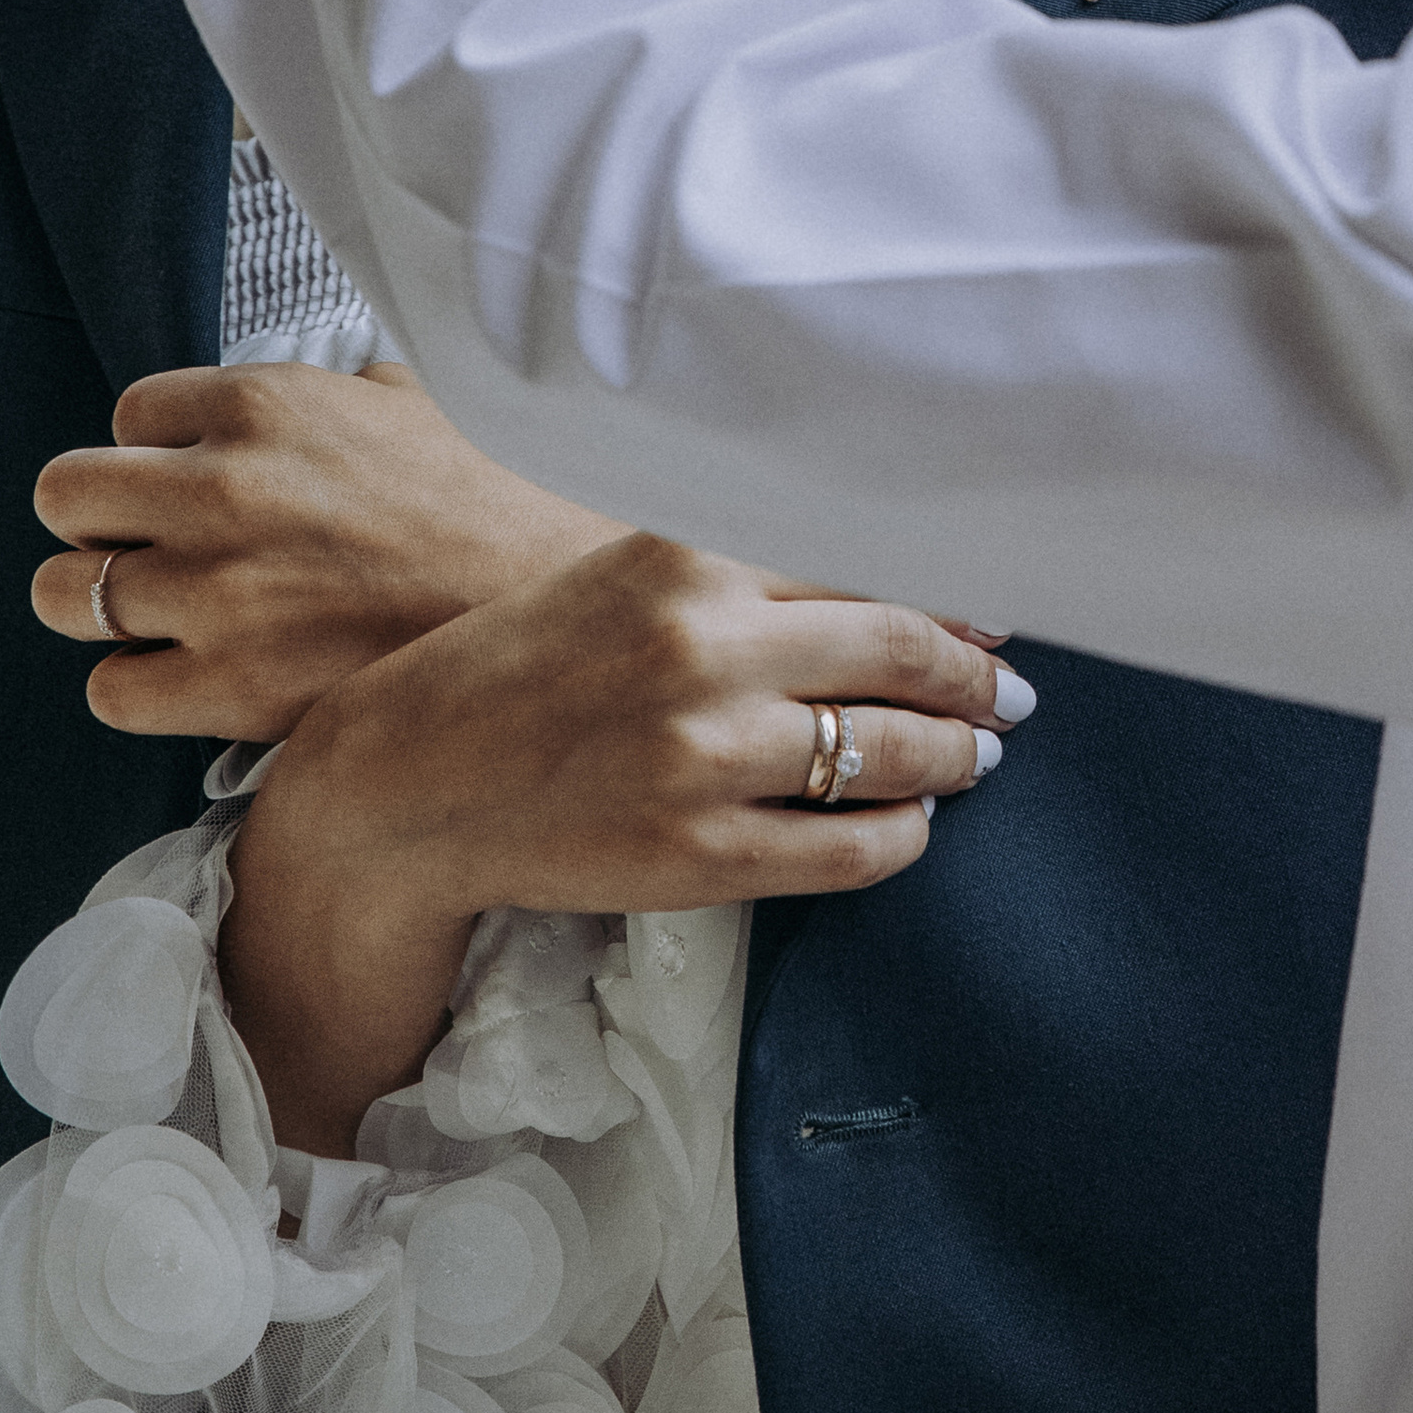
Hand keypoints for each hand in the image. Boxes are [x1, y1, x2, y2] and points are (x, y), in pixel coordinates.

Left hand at [32, 360, 621, 738]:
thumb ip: (349, 393)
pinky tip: (192, 682)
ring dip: (104, 610)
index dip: (160, 458)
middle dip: (100, 526)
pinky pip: (111, 691)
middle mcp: (223, 489)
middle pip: (65, 495)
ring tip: (166, 624)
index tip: (193, 489)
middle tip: (152, 553)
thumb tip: (341, 393)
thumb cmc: (504, 507)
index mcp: (265, 403)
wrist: (562, 611)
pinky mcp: (230, 687)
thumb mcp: (422, 405)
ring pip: (63, 596)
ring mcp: (218, 592)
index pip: (129, 417)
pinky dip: (138, 689)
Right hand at [225, 537, 1021, 1151]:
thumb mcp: (620, 575)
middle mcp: (705, 647)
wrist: (405, 782)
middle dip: (976, 679)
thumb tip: (888, 577)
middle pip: (903, 651)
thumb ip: (739, 567)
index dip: (950, 600)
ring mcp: (705, 756)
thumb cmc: (517, 669)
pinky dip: (906, 835)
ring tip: (973, 756)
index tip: (991, 618)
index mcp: (687, 558)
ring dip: (956, 755)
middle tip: (1008, 697)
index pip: (869, 565)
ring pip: (891, 752)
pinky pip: (853, 847)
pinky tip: (913, 825)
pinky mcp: (698, 854)